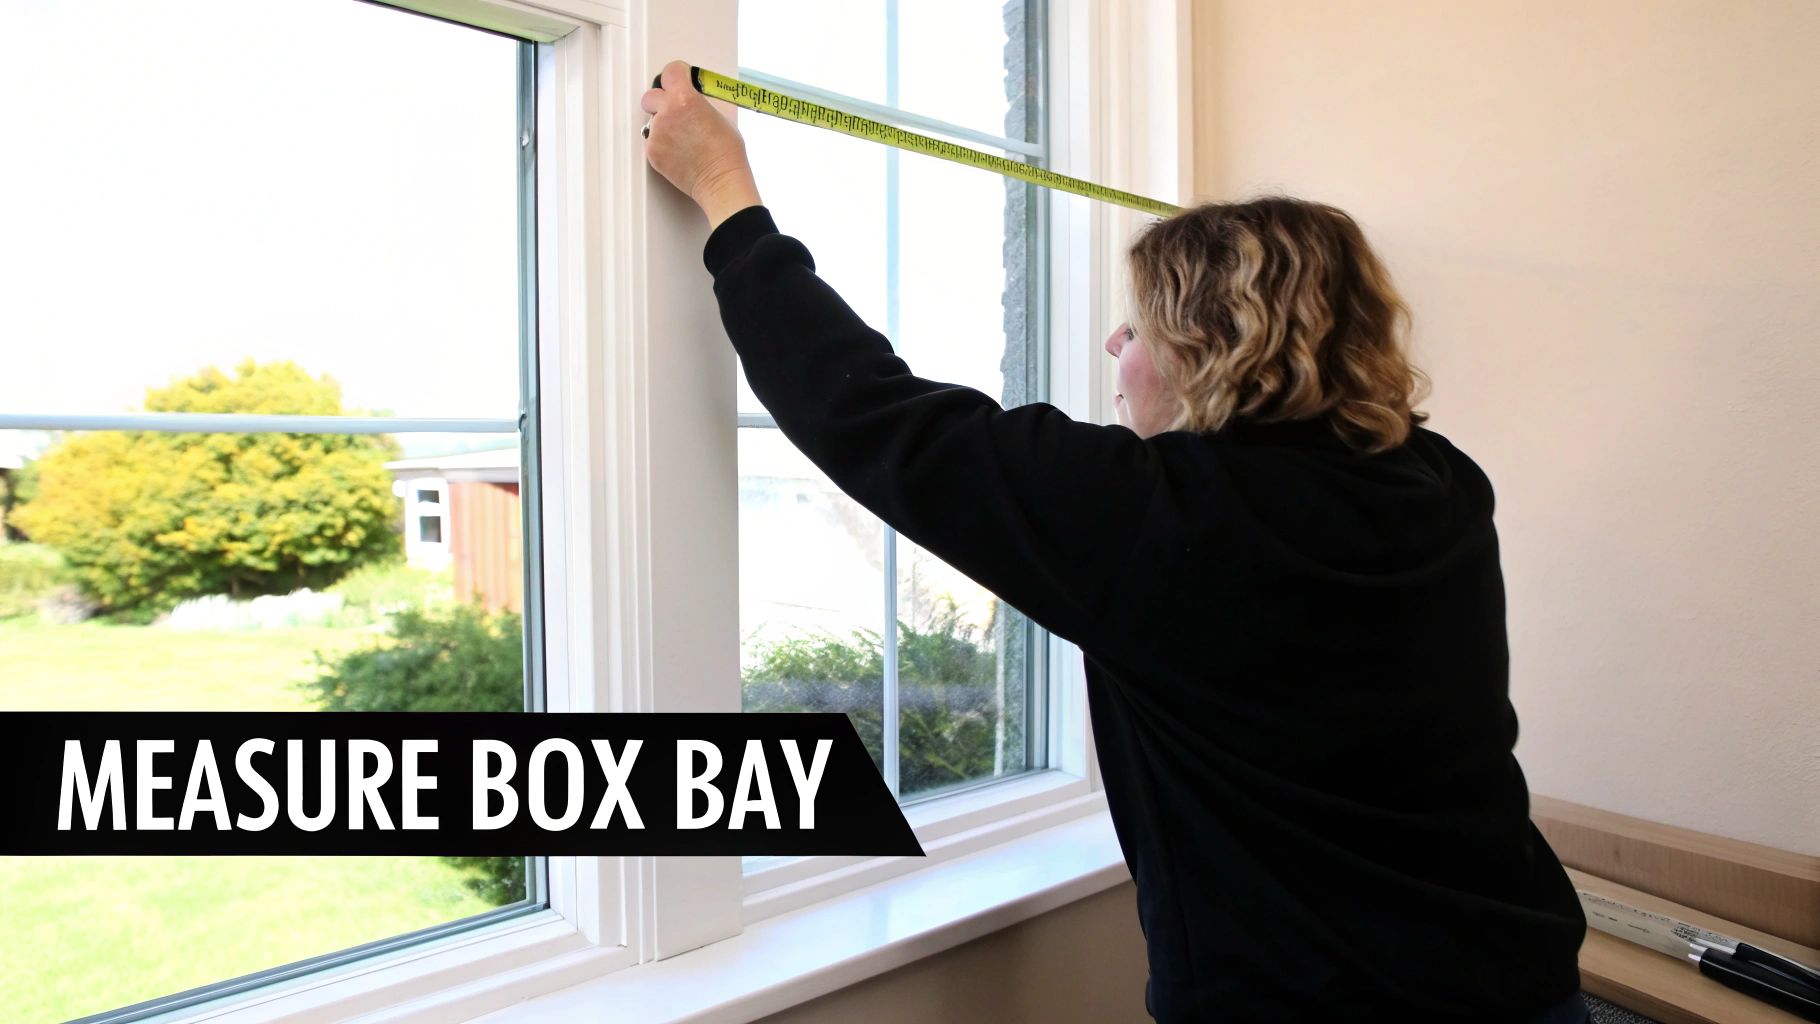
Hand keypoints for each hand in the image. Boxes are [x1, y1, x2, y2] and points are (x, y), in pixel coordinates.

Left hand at [641, 60, 762, 228]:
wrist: (721, 181)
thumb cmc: (727, 152)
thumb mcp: (721, 113)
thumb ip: (699, 100)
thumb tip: (692, 95)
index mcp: (685, 98)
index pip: (670, 71)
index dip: (677, 75)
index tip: (679, 79)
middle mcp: (667, 113)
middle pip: (651, 95)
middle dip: (662, 100)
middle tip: (675, 110)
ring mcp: (657, 133)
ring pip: (651, 120)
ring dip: (662, 124)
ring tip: (682, 137)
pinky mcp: (652, 151)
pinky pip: (652, 140)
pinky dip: (662, 143)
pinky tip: (679, 150)